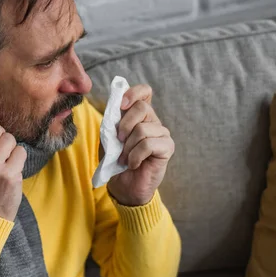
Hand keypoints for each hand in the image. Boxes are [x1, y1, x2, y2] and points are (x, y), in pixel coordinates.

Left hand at [107, 85, 174, 205]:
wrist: (122, 185)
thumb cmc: (116, 159)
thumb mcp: (109, 137)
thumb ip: (113, 120)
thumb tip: (115, 106)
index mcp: (138, 115)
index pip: (144, 92)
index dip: (133, 93)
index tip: (120, 105)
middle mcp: (153, 121)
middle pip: (142, 108)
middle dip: (124, 125)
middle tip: (118, 141)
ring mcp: (162, 134)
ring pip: (142, 129)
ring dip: (127, 147)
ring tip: (124, 158)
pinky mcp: (167, 147)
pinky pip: (148, 145)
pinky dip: (135, 156)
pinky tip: (133, 164)